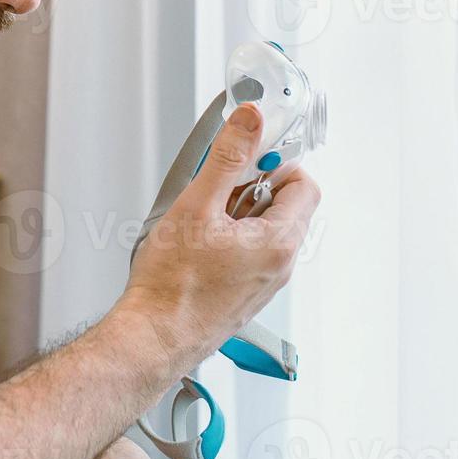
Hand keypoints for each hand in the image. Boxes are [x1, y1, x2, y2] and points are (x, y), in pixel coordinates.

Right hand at [117, 102, 321, 375]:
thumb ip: (228, 158)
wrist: (153, 337)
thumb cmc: (172, 285)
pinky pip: (252, 251)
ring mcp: (266, 282)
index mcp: (279, 241)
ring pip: (266, 228)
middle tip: (214, 190)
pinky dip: (231, 237)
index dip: (274, 164)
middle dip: (251, 186)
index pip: (303, 183)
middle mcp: (281, 265)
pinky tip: (198, 245)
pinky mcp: (247, 293)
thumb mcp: (197, 206)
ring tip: (201, 221)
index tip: (244, 158)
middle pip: (285, 204)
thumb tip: (251, 121)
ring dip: (238, 212)